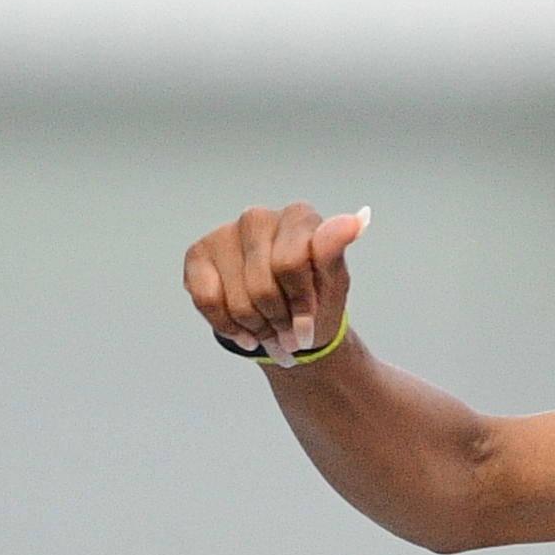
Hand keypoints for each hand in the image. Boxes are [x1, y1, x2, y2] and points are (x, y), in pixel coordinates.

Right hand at [182, 203, 369, 367]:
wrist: (288, 320)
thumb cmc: (315, 296)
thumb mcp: (332, 282)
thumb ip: (335, 252)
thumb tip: (357, 220)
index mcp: (298, 216)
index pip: (291, 263)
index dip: (300, 304)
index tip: (308, 329)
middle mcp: (258, 217)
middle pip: (262, 287)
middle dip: (278, 322)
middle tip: (290, 337)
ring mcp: (224, 233)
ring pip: (237, 300)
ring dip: (257, 329)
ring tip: (272, 335)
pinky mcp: (198, 254)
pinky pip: (206, 301)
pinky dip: (228, 327)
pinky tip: (246, 334)